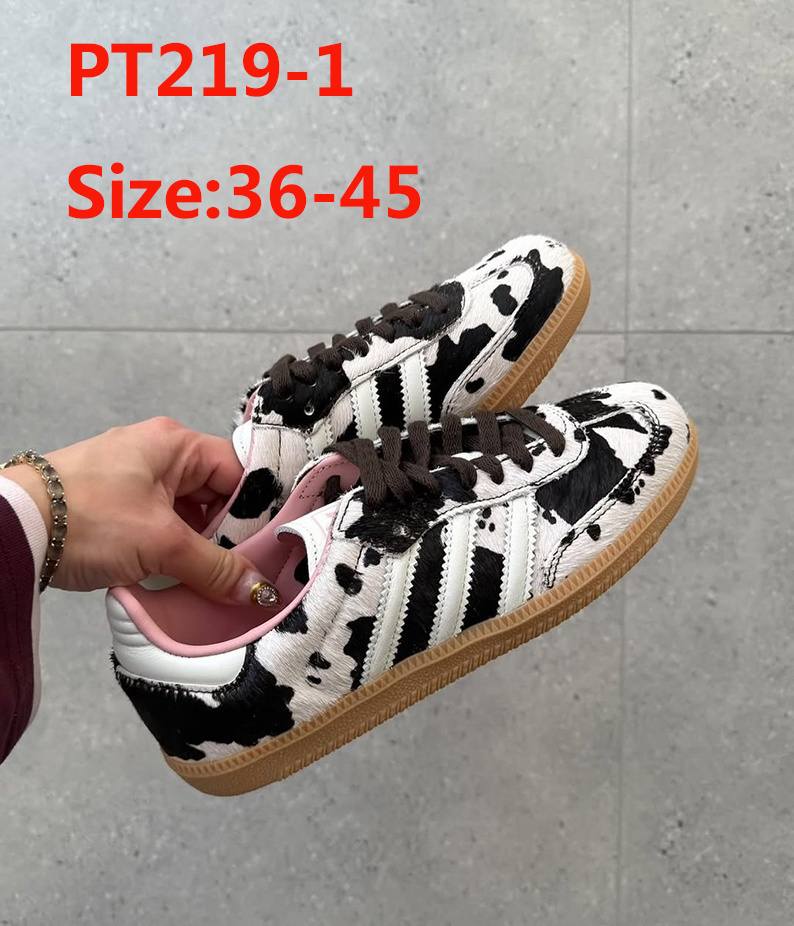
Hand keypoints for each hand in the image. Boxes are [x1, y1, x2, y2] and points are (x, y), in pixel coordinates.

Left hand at [3, 417, 265, 602]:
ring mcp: (133, 479)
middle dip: (226, 533)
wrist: (12, 529)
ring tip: (211, 579)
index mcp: (174, 443)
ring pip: (187, 513)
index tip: (268, 548)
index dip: (256, 509)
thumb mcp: (161, 544)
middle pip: (214, 493)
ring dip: (197, 546)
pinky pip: (160, 525)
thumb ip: (214, 567)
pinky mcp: (114, 504)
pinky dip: (170, 549)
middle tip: (240, 570)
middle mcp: (157, 453)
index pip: (237, 470)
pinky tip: (177, 576)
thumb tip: (256, 590)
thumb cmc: (89, 518)